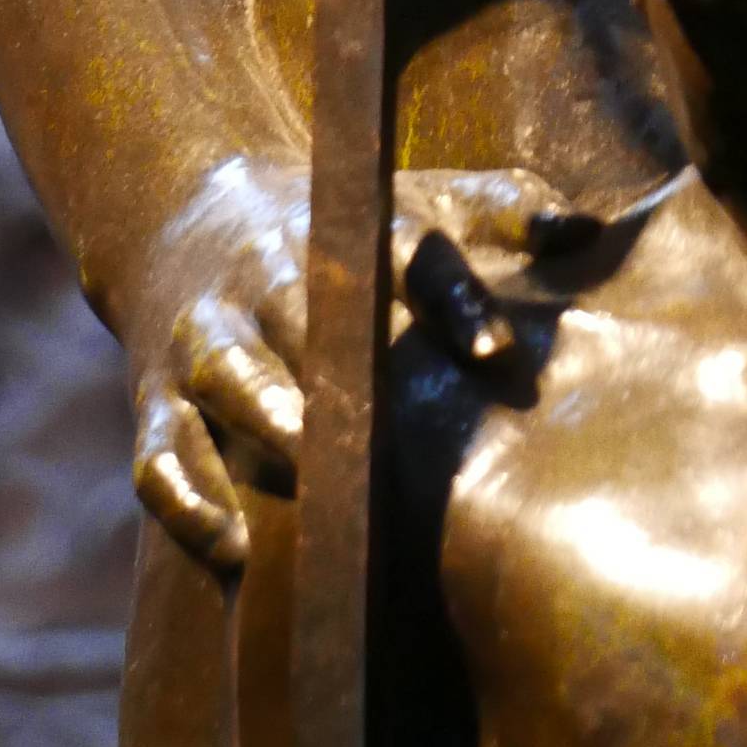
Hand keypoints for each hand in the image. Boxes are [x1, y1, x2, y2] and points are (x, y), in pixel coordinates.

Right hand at [117, 155, 577, 570]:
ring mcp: (208, 335)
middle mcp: (273, 277)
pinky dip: (188, 497)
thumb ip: (510, 210)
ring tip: (310, 473)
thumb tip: (590, 230)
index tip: (497, 354)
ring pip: (227, 373)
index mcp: (352, 232)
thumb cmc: (352, 230)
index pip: (411, 256)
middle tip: (392, 430)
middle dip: (343, 367)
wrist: (199, 213)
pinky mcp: (156, 396)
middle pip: (304, 313)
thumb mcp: (431, 199)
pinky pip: (159, 451)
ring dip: (264, 417)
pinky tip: (234, 547)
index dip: (454, 301)